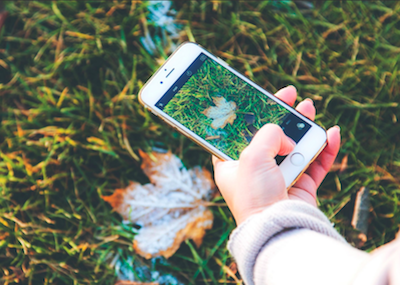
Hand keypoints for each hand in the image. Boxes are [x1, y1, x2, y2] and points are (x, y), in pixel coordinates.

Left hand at [212, 85, 340, 224]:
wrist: (277, 228)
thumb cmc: (255, 195)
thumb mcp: (251, 156)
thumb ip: (268, 135)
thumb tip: (288, 138)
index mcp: (232, 165)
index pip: (240, 133)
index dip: (251, 115)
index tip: (262, 99)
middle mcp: (254, 171)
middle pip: (270, 137)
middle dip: (283, 116)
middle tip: (292, 96)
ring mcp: (278, 178)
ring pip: (294, 147)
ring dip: (304, 128)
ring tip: (310, 109)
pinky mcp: (300, 187)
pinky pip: (315, 164)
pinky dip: (324, 149)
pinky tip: (331, 134)